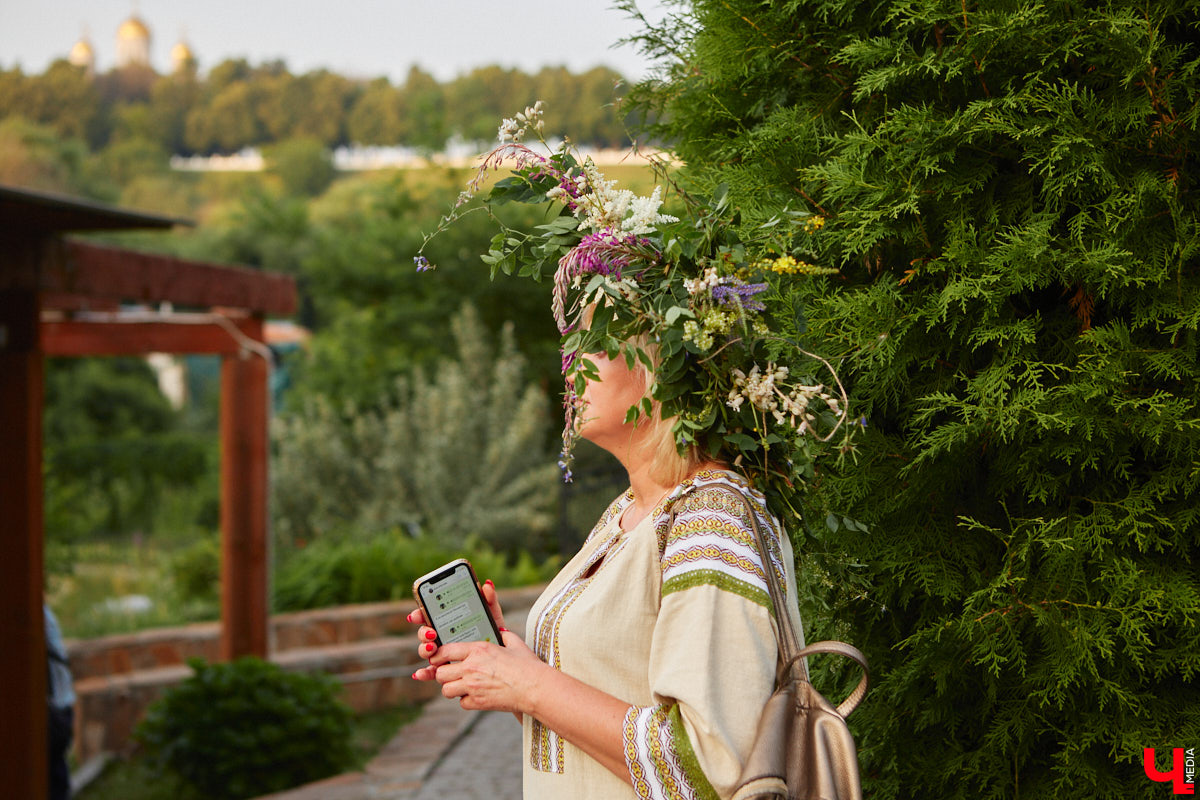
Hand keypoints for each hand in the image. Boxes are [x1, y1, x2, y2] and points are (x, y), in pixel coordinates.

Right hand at [408, 579, 507, 677]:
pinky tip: (419, 674)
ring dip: (424, 649)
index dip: (420, 612)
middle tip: (431, 633)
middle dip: (423, 632)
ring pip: (426, 649)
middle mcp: (440, 635)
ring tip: (432, 648)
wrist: (501, 654)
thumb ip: (489, 600)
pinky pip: (431, 671)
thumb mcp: (491, 615)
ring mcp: (441, 651)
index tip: (418, 614)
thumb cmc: (492, 631)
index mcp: (448, 619)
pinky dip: (424, 673)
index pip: (429, 613)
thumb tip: (487, 585)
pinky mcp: (445, 666)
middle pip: (424, 632)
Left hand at [428, 632, 547, 713]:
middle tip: (452, 674)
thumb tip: (501, 631)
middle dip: (444, 673)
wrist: (535, 687)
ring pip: (446, 690)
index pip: (446, 650)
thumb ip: (504, 635)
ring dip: (452, 688)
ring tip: (462, 686)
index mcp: (478, 649)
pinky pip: (461, 703)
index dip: (438, 655)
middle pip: (441, 672)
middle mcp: (471, 667)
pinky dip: (466, 700)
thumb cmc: (527, 665)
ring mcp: (472, 686)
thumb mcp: (514, 643)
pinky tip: (476, 696)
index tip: (439, 658)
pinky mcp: (478, 702)